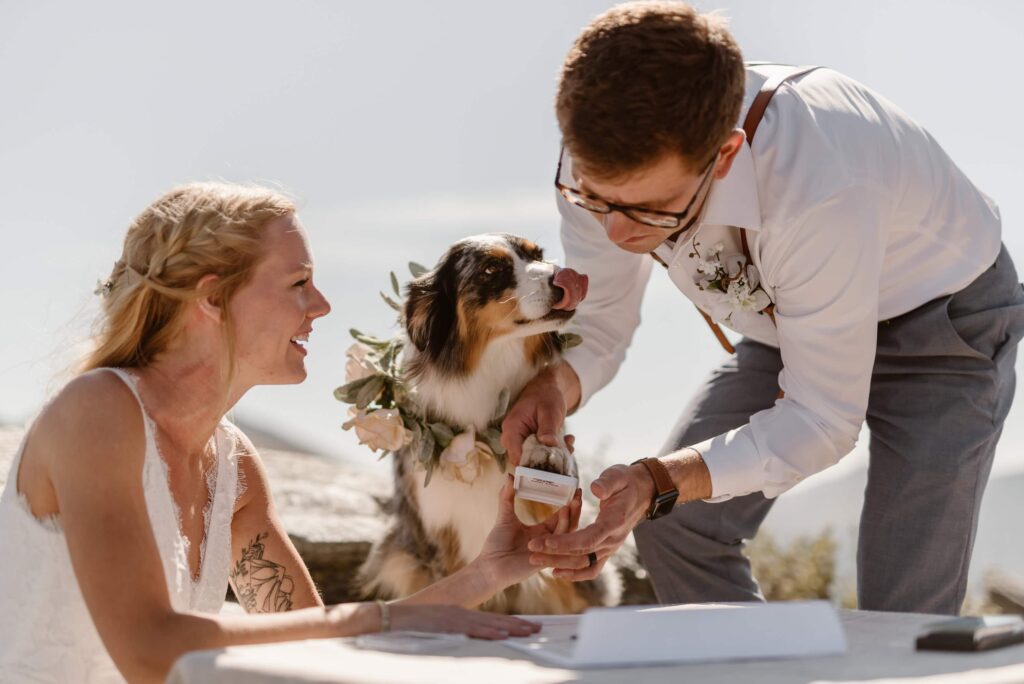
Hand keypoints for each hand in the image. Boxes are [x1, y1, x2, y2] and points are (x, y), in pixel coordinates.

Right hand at [388, 603, 540, 639]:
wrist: (390, 618)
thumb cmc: (411, 627)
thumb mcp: (438, 629)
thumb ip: (454, 632)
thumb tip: (469, 641)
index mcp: (460, 615)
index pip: (492, 620)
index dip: (513, 623)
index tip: (529, 626)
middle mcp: (462, 614)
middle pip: (497, 621)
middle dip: (519, 625)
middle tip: (539, 628)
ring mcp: (455, 619)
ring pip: (490, 624)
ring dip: (512, 628)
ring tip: (530, 630)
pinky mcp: (448, 625)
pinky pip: (472, 629)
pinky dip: (488, 632)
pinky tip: (502, 634)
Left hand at [476, 475, 582, 588]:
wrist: (489, 566)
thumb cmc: (496, 544)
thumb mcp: (504, 516)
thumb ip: (507, 497)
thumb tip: (509, 475)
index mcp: (541, 531)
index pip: (560, 517)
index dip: (568, 505)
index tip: (574, 490)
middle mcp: (548, 541)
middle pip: (569, 524)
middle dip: (575, 510)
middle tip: (578, 494)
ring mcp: (548, 551)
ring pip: (567, 534)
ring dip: (571, 519)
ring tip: (571, 503)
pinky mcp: (546, 560)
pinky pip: (559, 546)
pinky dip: (562, 532)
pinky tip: (562, 517)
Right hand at [501, 362, 580, 464]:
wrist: (547, 390)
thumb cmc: (546, 396)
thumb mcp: (549, 411)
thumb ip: (548, 428)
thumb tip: (549, 444)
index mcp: (512, 429)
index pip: (516, 457)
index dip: (531, 467)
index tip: (551, 467)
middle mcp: (514, 439)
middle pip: (526, 462)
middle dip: (548, 461)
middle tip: (566, 451)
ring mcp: (522, 443)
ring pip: (536, 460)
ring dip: (554, 455)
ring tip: (569, 443)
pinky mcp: (531, 445)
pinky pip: (542, 455)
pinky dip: (556, 451)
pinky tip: (567, 441)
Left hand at [527, 463, 653, 580]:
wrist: (642, 492)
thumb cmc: (626, 481)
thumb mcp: (618, 475)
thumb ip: (607, 483)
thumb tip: (595, 490)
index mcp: (614, 522)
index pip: (589, 538)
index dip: (567, 543)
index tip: (546, 542)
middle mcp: (613, 540)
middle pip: (582, 554)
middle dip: (555, 554)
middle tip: (532, 550)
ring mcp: (610, 547)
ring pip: (584, 564)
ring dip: (560, 564)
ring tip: (536, 561)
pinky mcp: (606, 549)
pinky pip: (591, 568)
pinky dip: (574, 573)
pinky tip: (556, 572)